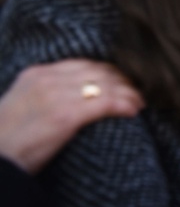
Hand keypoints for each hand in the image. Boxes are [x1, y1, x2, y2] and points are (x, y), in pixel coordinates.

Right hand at [0, 59, 143, 173]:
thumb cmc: (6, 142)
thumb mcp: (22, 106)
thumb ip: (46, 96)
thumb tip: (78, 98)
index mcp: (35, 74)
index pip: (82, 64)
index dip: (107, 72)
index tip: (121, 82)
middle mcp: (47, 79)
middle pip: (97, 70)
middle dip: (121, 80)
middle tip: (136, 92)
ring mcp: (56, 95)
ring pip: (106, 84)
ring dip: (128, 93)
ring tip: (139, 103)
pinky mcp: (65, 115)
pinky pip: (105, 102)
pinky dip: (124, 104)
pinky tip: (134, 110)